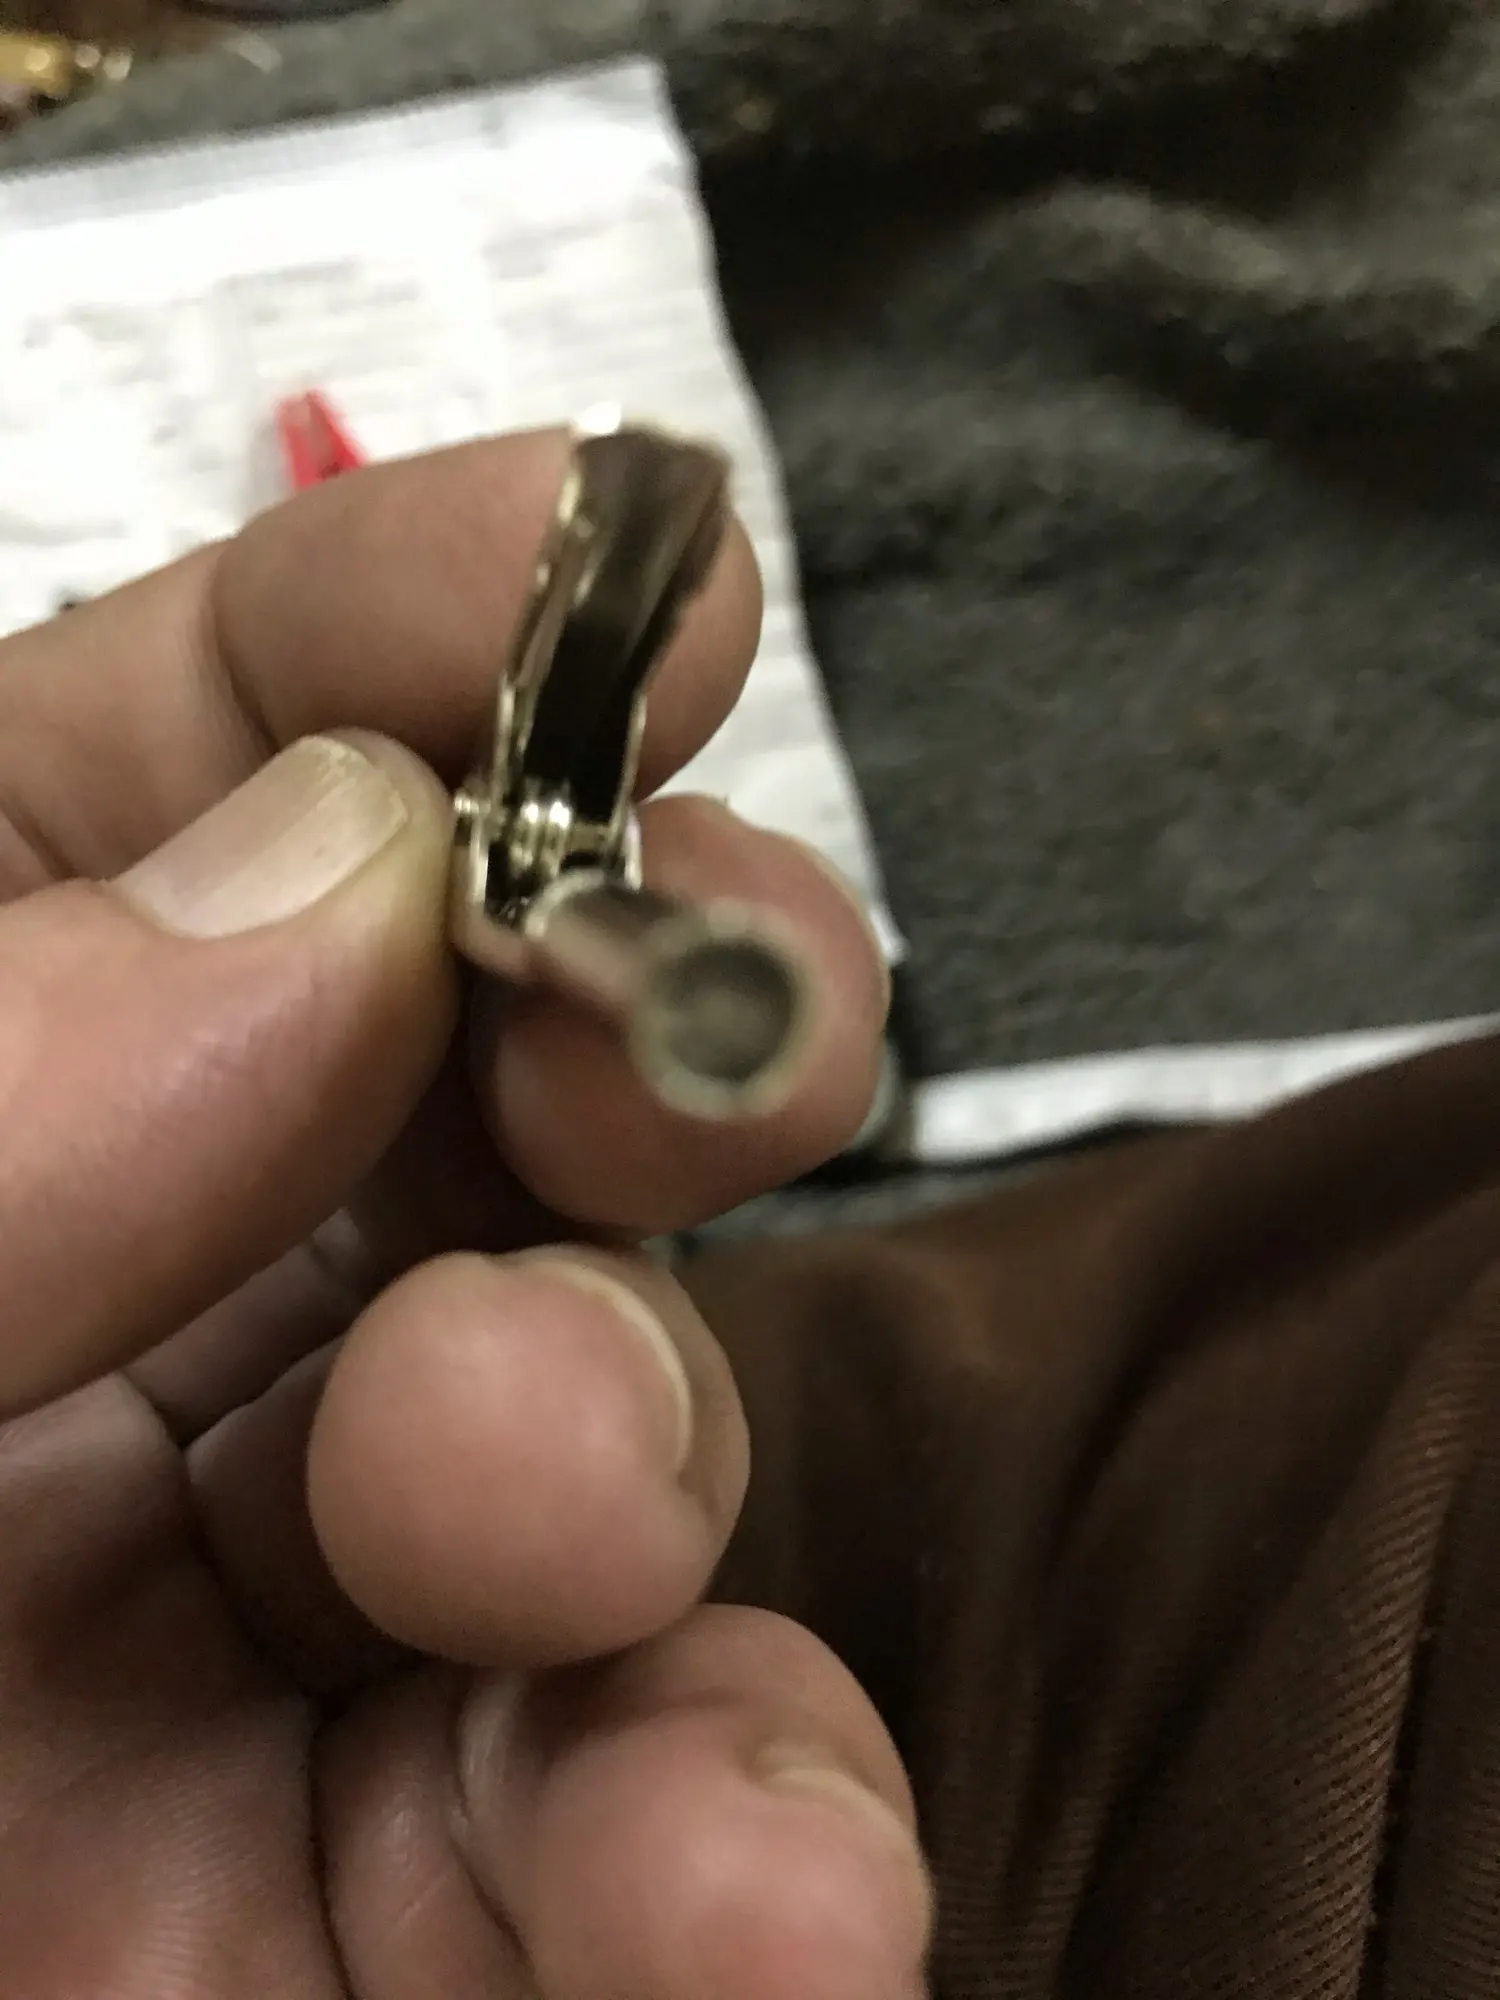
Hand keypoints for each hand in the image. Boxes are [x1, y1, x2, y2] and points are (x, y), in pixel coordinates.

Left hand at [0, 434, 927, 1996]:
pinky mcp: (343, 1960)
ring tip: (569, 1509)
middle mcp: (72, 1347)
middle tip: (707, 1027)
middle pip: (455, 1087)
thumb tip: (323, 888)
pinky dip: (738, 1854)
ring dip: (652, 1448)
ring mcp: (228, 1666)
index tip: (631, 577)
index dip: (410, 638)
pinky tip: (764, 1897)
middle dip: (627, 1013)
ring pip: (588, 1455)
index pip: (174, 775)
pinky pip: (621, 1849)